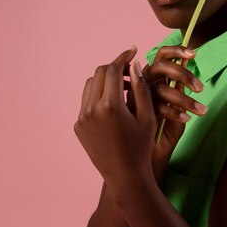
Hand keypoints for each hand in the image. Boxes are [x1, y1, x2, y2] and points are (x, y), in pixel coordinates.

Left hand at [74, 47, 156, 192]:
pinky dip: (99, 96)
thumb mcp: (148, 116)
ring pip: (90, 85)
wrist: (125, 176)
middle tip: (130, 69)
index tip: (133, 51)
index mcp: (111, 106)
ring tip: (123, 86)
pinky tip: (114, 103)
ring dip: (105, 80)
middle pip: (99, 73)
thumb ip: (141, 88)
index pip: (113, 70)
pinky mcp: (78, 126)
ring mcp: (82, 118)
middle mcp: (92, 110)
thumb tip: (134, 64)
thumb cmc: (142, 146)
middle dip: (114, 67)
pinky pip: (86, 102)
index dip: (123, 57)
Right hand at [138, 46, 207, 166]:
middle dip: (183, 74)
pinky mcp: (138, 113)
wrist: (153, 156)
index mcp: (155, 78)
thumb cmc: (166, 130)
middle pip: (161, 66)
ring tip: (201, 110)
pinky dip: (175, 112)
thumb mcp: (179, 105)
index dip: (176, 50)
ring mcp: (139, 98)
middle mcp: (144, 84)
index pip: (162, 55)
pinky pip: (158, 107)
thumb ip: (181, 86)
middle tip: (201, 88)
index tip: (194, 53)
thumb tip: (188, 61)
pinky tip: (186, 119)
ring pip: (161, 88)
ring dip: (184, 99)